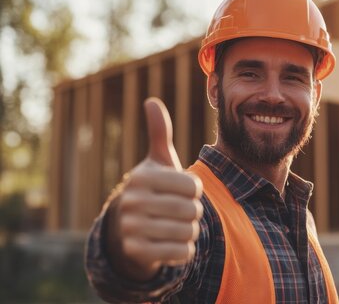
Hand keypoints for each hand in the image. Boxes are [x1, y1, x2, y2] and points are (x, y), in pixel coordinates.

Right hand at [106, 97, 202, 281]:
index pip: (192, 186)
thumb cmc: (152, 190)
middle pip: (192, 210)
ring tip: (175, 226)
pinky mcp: (138, 253)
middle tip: (179, 211)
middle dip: (193, 212)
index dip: (193, 191)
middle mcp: (132, 202)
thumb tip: (151, 101)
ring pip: (189, 232)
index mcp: (141, 177)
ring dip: (190, 231)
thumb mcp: (156, 162)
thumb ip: (159, 133)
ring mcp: (132, 229)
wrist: (127, 230)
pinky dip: (185, 250)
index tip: (181, 191)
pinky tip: (171, 243)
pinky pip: (182, 253)